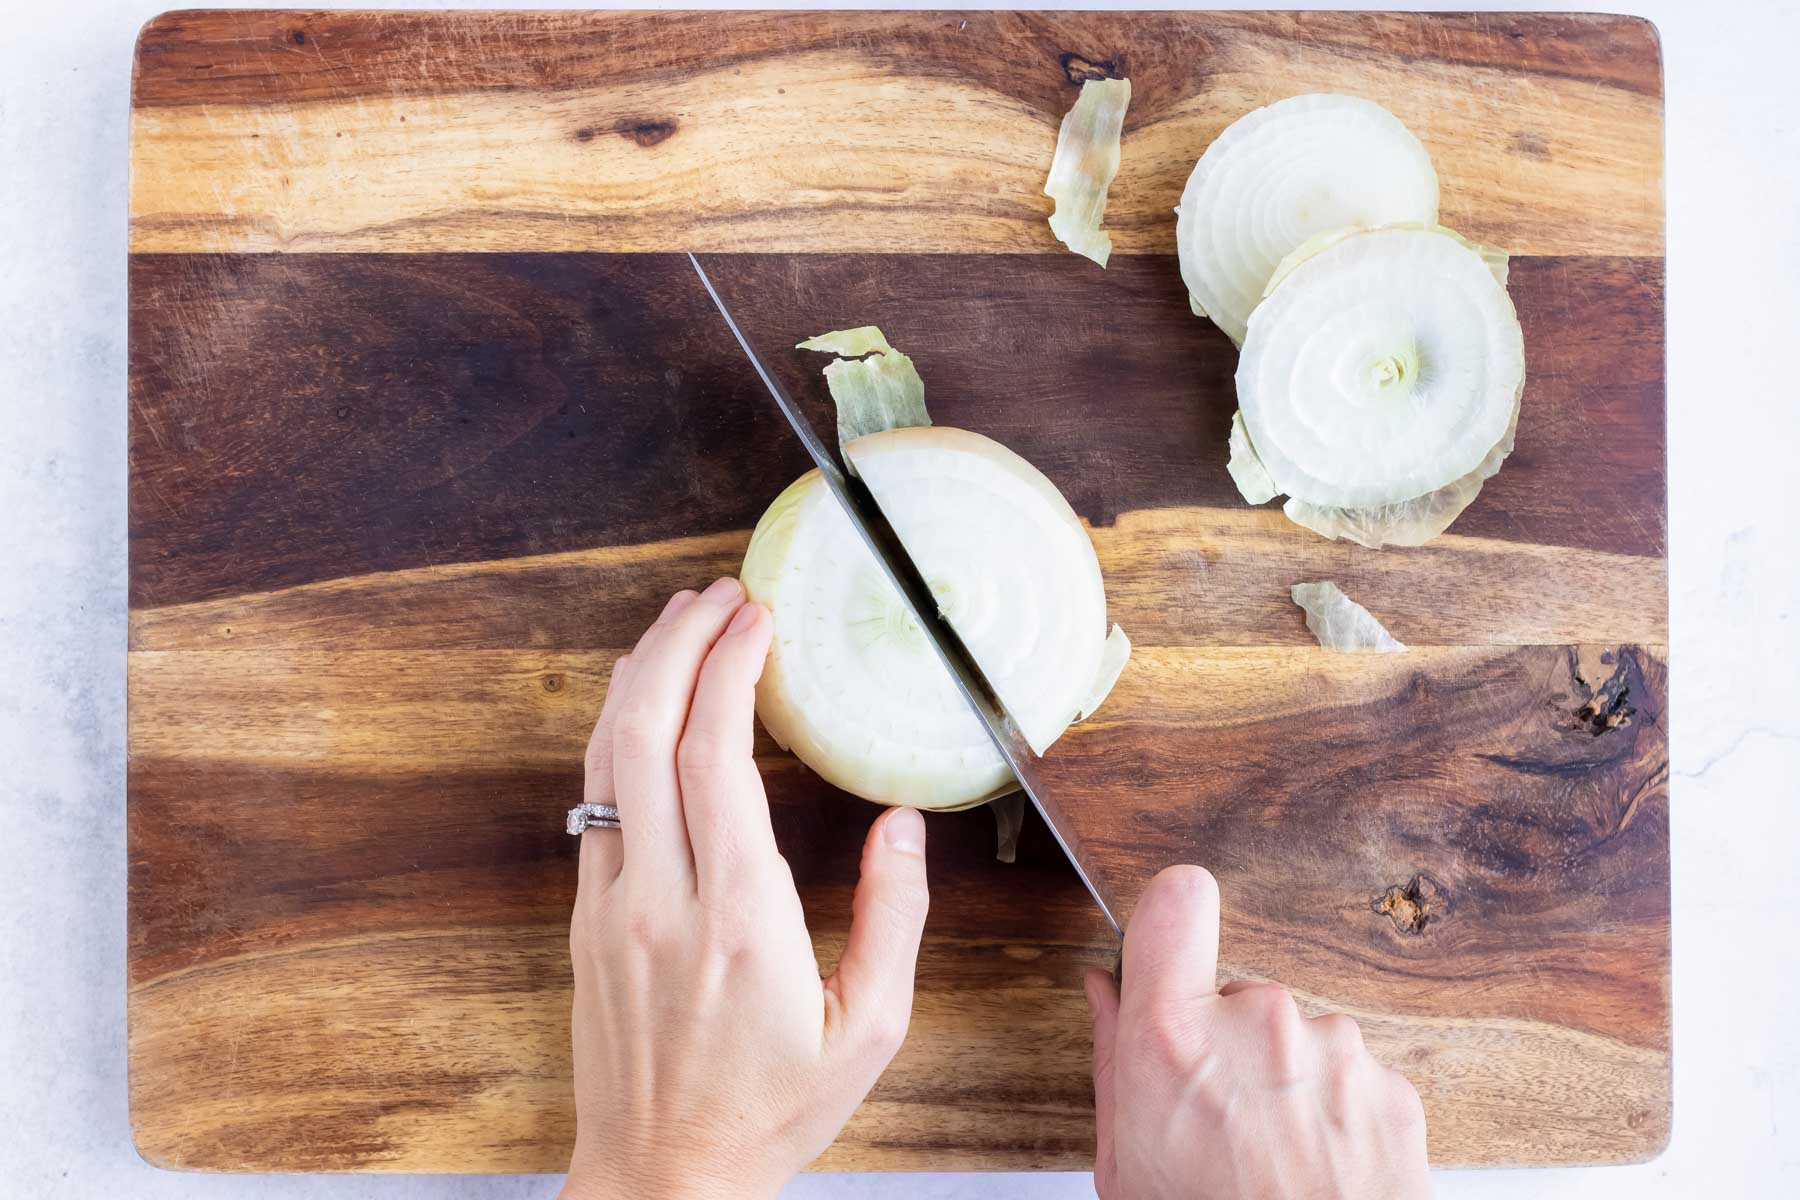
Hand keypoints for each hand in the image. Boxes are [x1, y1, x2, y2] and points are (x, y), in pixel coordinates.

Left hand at [562, 578, 930, 1199]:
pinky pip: (594, 797)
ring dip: (640, 674)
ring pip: (605, 756)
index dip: (732, 669)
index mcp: (741, 919)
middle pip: (646, 730)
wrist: (663, 1180)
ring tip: (679, 622)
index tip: (758, 618)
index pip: (716, 756)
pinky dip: (617, 730)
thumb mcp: (870, 1029)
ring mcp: (611, 904)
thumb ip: (896, 918)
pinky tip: (644, 701)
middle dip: (679, 642)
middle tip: (719, 593)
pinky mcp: (585, 917)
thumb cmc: (772, 1111)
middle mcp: (662, 898)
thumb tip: (903, 821)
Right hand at [1085, 867, 1428, 1199]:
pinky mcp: (1391, 1086)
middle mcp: (1259, 1025)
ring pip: (1295, 1037)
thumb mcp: (1123, 1164)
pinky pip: (1348, 1074)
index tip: (1167, 944)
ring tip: (1272, 1160)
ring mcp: (1335, 1052)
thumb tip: (1105, 992)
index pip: (1177, 899)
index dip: (1170, 918)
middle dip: (1225, 1041)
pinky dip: (1334, 1114)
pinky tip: (1316, 1170)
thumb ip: (1114, 1059)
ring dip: (1285, 1081)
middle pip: (1233, 990)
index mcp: (1173, 1040)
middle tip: (1219, 1120)